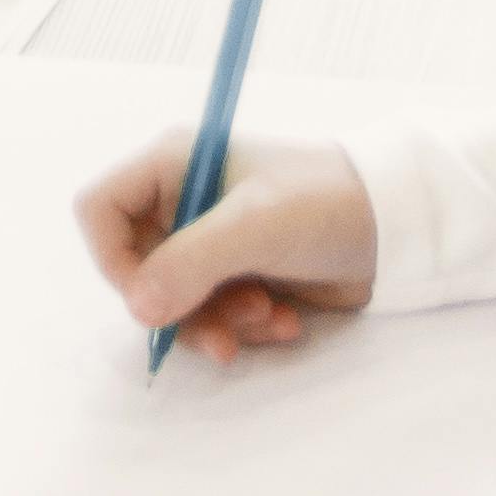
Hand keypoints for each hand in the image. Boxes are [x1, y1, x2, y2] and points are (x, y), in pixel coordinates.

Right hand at [76, 129, 377, 367]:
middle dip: (182, 308)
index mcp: (173, 166)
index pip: (100, 211)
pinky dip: (245, 328)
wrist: (395, 228)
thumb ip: (191, 262)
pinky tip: (286, 321)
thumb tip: (137, 308)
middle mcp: (182, 203)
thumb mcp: (255, 226)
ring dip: (218, 323)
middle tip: (227, 329)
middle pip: (137, 271)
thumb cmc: (323, 203)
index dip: (113, 260)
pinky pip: (211, 318)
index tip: (151, 298)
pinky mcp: (237, 277)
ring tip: (268, 317)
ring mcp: (210, 243)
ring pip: (174, 304)